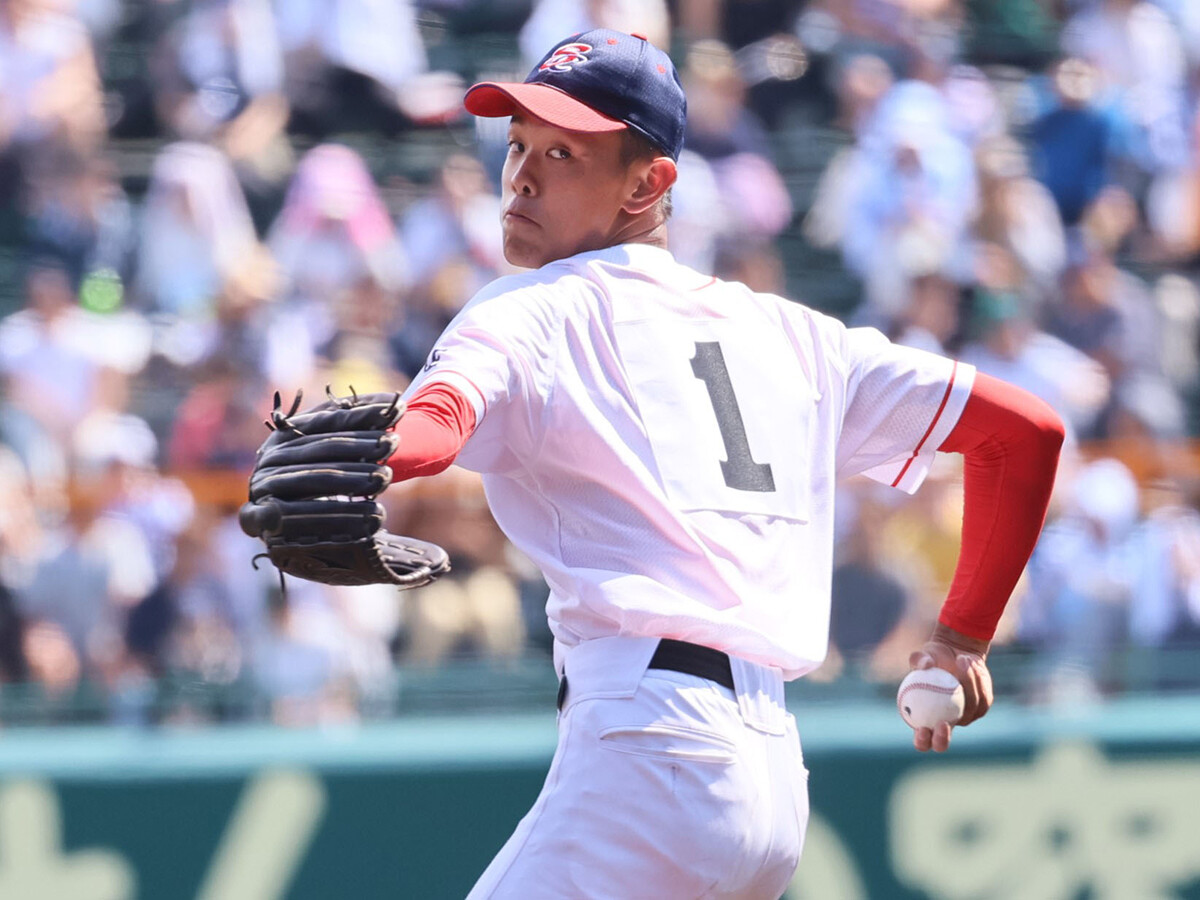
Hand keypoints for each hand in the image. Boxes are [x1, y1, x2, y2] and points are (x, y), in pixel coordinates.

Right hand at [907, 622, 992, 753]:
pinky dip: (977, 682)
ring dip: (966, 685)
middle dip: (942, 738)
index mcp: (924, 719)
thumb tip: (924, 666)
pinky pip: (982, 700)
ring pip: (969, 712)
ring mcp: (964, 717)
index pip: (922, 740)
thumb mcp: (923, 654)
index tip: (923, 728)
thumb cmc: (933, 656)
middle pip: (943, 743)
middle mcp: (944, 723)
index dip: (922, 740)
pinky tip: (971, 665)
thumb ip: (919, 659)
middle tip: (944, 722)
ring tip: (961, 660)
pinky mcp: (981, 708)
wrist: (957, 653)